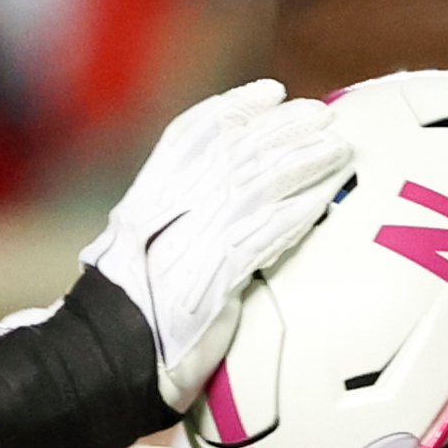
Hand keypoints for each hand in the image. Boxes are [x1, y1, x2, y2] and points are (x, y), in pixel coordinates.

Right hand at [81, 79, 355, 416]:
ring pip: (259, 183)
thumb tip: (221, 201)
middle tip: (320, 113)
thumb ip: (178, 221)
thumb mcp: (146, 252)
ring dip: (304, 161)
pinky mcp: (218, 275)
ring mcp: (194, 239)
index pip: (192, 134)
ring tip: (337, 148)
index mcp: (148, 198)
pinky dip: (299, 210)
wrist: (111, 356)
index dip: (234, 108)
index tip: (269, 91)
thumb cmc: (133, 312)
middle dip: (282, 126)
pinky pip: (268, 232)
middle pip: (236, 149)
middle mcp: (170, 209)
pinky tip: (325, 197)